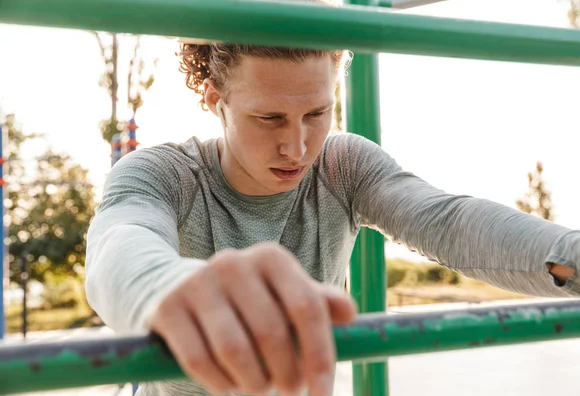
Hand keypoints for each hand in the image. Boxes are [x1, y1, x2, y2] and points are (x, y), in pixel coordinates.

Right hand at [149, 242, 356, 394]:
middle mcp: (234, 263)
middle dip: (286, 375)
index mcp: (272, 258)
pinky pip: (199, 360)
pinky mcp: (169, 307)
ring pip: (234, 349)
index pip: (307, 307)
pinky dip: (220, 384)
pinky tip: (230, 387)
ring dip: (254, 383)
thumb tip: (350, 314)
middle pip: (271, 332)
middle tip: (289, 392)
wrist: (181, 287)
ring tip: (261, 390)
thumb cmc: (248, 299)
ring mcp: (198, 283)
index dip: (319, 354)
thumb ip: (317, 302)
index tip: (323, 392)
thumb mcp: (283, 294)